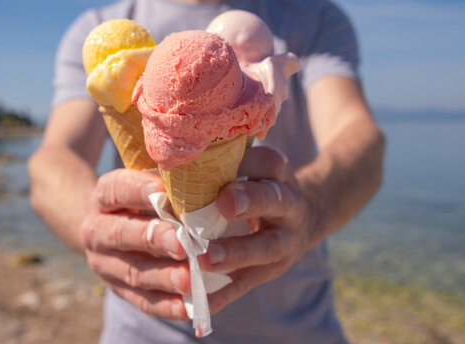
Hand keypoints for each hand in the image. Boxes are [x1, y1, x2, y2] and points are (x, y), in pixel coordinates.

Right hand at [79, 169, 190, 320]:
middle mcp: (97, 229)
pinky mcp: (118, 289)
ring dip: (163, 277)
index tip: (163, 191)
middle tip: (184, 244)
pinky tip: (187, 307)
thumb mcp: (149, 178)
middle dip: (154, 239)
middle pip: (122, 234)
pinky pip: (142, 301)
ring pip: (133, 272)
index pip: (117, 190)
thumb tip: (200, 172)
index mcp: (104, 195)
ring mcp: (105, 263)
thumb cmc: (145, 194)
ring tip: (189, 279)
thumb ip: (168, 176)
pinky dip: (165, 306)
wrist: (113, 224)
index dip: (138, 190)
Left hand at [198, 146, 314, 313]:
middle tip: (224, 203)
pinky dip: (224, 294)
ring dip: (236, 253)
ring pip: (266, 248)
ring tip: (206, 260)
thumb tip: (166, 167)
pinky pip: (247, 283)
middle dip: (250, 201)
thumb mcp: (251, 168)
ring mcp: (285, 241)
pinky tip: (202, 301)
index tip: (215, 164)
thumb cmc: (258, 187)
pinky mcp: (270, 271)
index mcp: (278, 173)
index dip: (244, 163)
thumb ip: (222, 166)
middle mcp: (288, 205)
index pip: (266, 162)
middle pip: (274, 200)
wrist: (298, 221)